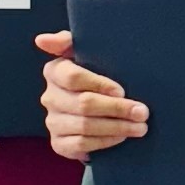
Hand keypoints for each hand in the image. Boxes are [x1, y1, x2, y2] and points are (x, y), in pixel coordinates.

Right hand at [35, 31, 148, 163]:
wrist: (97, 111)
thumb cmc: (96, 75)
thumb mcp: (86, 53)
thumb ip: (67, 40)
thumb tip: (42, 40)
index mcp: (54, 71)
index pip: (73, 77)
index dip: (100, 85)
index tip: (122, 91)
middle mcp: (49, 97)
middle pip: (84, 104)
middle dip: (117, 109)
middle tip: (142, 112)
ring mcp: (52, 122)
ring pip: (85, 126)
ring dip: (117, 127)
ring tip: (140, 126)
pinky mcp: (58, 144)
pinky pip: (82, 144)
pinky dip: (105, 142)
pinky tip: (121, 137)